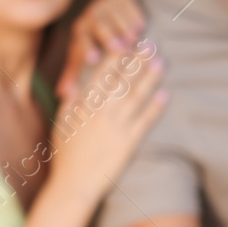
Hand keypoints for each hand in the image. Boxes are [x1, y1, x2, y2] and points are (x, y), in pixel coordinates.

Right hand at [47, 47, 165, 204]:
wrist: (74, 185)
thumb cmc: (65, 155)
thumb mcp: (62, 124)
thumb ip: (70, 103)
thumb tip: (76, 83)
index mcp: (84, 106)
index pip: (102, 74)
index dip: (117, 57)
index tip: (127, 41)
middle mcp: (101, 113)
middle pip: (123, 80)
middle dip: (137, 60)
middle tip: (150, 43)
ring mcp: (116, 127)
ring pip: (136, 97)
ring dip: (150, 78)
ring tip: (161, 62)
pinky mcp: (129, 143)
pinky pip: (145, 121)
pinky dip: (156, 107)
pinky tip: (165, 95)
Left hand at [60, 0, 146, 95]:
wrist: (112, 4)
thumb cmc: (98, 37)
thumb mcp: (86, 51)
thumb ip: (76, 71)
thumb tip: (62, 94)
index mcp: (81, 33)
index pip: (82, 40)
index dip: (87, 49)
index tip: (94, 59)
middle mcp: (91, 17)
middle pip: (97, 25)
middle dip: (108, 36)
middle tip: (119, 48)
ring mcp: (106, 4)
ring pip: (113, 14)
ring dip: (123, 26)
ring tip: (134, 39)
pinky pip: (127, 3)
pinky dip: (133, 14)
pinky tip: (141, 25)